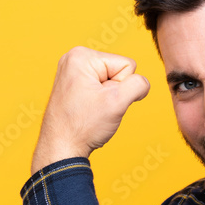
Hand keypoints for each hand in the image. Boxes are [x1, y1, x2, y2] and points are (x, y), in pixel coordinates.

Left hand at [31, 47, 150, 173]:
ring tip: (90, 110)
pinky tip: (87, 111)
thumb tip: (143, 83)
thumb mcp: (117, 103)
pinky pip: (100, 88)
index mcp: (82, 56)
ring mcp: (72, 71)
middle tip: (96, 108)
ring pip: (110, 81)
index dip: (120, 88)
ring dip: (107, 98)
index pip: (126, 65)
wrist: (61, 148)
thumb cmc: (82, 127)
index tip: (102, 102)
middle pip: (118, 71)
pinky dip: (99, 101)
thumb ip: (138, 85)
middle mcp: (74, 58)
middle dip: (113, 93)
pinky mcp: (73, 84)